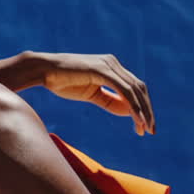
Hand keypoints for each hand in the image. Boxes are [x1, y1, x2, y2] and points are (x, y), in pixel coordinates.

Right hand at [0, 52, 155, 135]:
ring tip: (144, 128)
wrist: (44, 71)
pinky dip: (132, 106)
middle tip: (150, 130)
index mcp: (111, 67)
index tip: (143, 125)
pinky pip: (124, 91)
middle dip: (147, 110)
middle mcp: (113, 63)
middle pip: (139, 88)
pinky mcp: (102, 71)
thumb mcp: (90, 94)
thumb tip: (128, 111)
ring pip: (135, 90)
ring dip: (143, 111)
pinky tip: (136, 119)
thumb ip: (109, 101)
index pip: (134, 87)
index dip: (142, 106)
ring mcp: (109, 65)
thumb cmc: (62, 81)